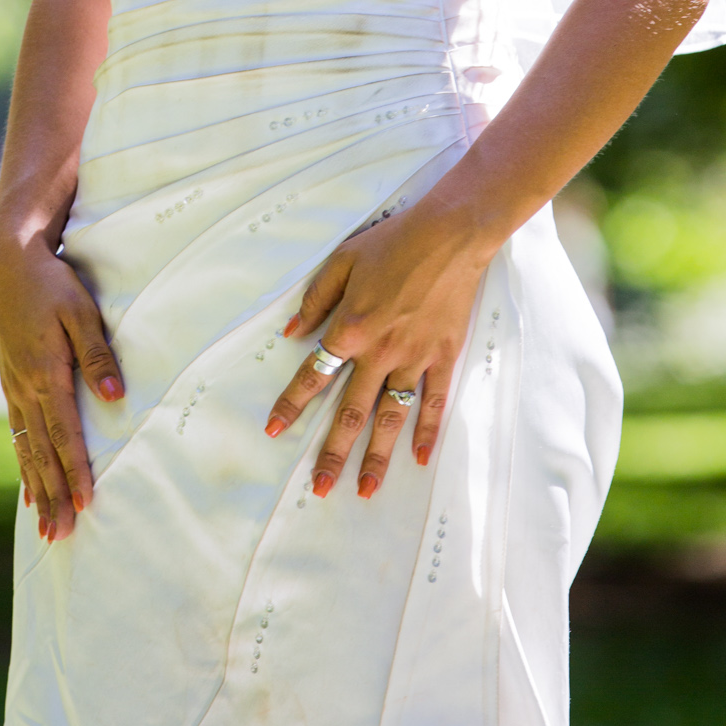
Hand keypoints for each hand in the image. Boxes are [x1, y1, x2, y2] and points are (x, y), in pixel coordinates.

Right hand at [0, 226, 123, 542]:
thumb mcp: (80, 310)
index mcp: (45, 373)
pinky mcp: (10, 384)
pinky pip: (17, 435)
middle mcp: (25, 388)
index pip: (65, 432)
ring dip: (37, 488)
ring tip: (45, 526)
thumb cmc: (51, 284)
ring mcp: (13, 388)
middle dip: (53, 494)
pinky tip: (28, 487)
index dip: (76, 469)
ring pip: (27, 449)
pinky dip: (24, 464)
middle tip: (62, 535)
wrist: (7, 266)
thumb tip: (115, 395)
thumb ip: (99, 353)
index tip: (86, 502)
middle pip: (42, 452)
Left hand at [264, 201, 490, 498]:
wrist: (450, 235)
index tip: (274, 429)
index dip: (292, 403)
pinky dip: (427, 431)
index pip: (315, 374)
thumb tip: (292, 332)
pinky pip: (434, 402)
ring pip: (391, 417)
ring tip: (366, 490)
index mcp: (351, 328)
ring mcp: (415, 358)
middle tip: (320, 488)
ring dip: (377, 456)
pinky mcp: (443, 357)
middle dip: (334, 452)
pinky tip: (420, 458)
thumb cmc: (394, 242)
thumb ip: (316, 299)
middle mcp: (380, 351)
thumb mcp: (343, 260)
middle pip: (352, 411)